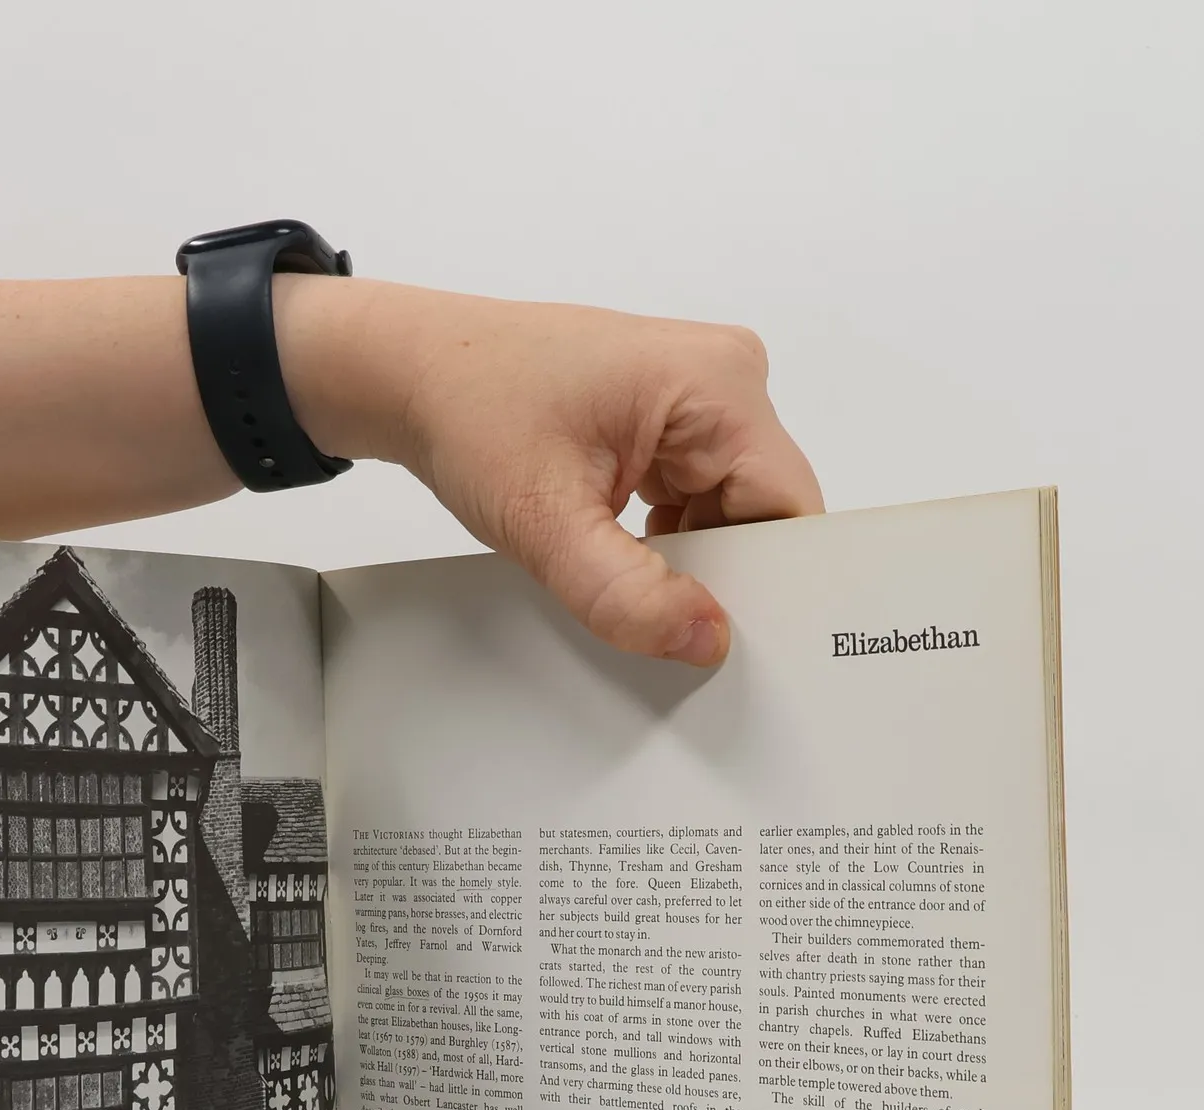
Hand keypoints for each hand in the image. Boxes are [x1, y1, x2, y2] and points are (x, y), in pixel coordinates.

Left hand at [281, 279, 822, 666]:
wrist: (414, 374)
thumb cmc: (471, 412)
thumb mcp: (546, 522)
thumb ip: (626, 593)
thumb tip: (706, 641)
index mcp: (719, 384)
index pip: (789, 508)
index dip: (772, 581)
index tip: (738, 641)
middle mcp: (726, 378)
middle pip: (764, 512)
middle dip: (722, 575)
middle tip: (664, 622)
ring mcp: (700, 396)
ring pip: (731, 511)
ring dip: (689, 559)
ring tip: (625, 575)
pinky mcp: (671, 419)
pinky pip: (700, 496)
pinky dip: (669, 539)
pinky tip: (623, 557)